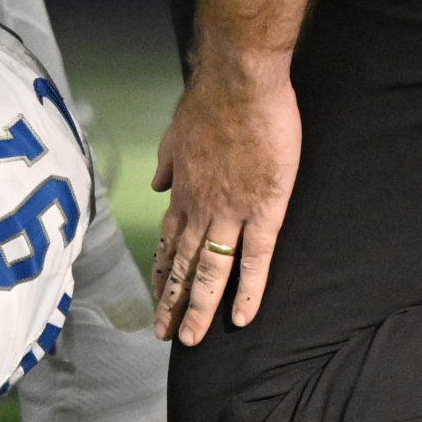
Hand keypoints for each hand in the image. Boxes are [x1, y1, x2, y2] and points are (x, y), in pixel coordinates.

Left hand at [150, 53, 300, 346]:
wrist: (239, 83)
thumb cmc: (211, 101)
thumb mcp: (175, 132)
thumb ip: (167, 162)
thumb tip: (158, 184)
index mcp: (183, 190)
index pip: (169, 240)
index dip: (162, 270)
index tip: (157, 296)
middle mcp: (201, 208)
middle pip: (183, 263)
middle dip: (172, 301)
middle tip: (164, 335)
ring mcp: (231, 211)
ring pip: (212, 270)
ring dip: (199, 306)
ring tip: (190, 338)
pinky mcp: (264, 209)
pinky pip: (256, 258)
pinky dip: (249, 290)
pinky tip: (242, 317)